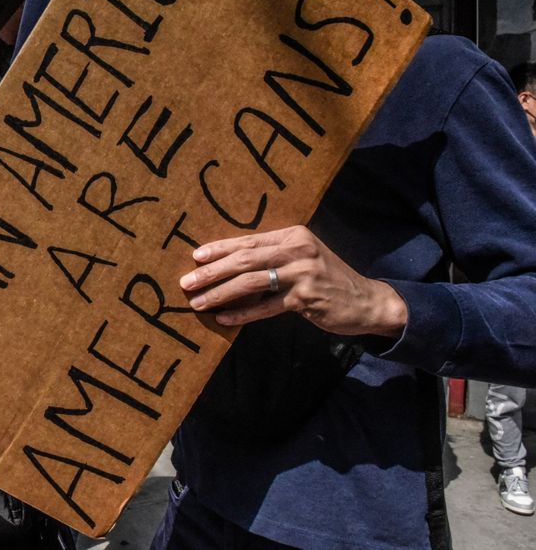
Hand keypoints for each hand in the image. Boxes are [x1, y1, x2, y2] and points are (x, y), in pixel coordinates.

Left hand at [178, 226, 407, 338]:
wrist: (367, 301)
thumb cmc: (326, 278)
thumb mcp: (301, 258)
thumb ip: (272, 256)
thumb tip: (229, 264)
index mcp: (292, 235)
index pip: (248, 240)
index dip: (219, 248)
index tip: (195, 256)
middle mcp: (297, 250)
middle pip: (245, 259)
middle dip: (212, 272)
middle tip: (187, 282)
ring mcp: (303, 273)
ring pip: (251, 282)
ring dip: (220, 293)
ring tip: (198, 302)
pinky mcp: (306, 298)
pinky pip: (266, 307)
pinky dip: (243, 313)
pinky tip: (224, 319)